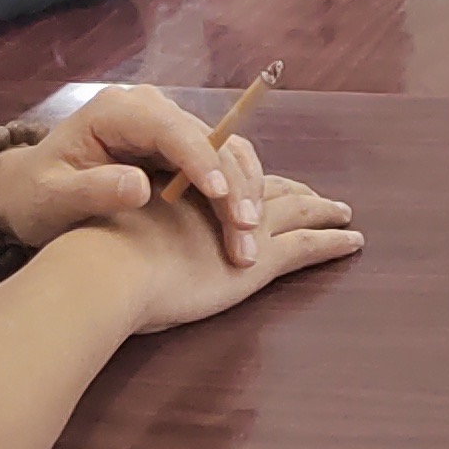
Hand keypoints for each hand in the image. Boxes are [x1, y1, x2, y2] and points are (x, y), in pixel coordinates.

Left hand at [0, 82, 269, 265]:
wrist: (28, 193)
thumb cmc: (34, 196)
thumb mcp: (52, 199)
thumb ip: (92, 190)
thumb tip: (140, 187)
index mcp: (116, 112)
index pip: (171, 129)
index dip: (200, 159)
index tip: (220, 195)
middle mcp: (149, 110)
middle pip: (207, 140)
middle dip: (232, 185)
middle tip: (246, 233)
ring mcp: (168, 127)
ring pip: (224, 152)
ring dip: (243, 193)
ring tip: (249, 239)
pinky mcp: (179, 148)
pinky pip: (220, 164)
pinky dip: (236, 194)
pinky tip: (242, 228)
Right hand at [49, 170, 359, 336]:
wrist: (106, 270)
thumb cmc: (95, 255)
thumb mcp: (113, 230)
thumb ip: (132, 227)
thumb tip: (130, 233)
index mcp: (186, 188)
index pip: (227, 178)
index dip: (250, 178)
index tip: (268, 180)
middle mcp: (220, 200)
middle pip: (269, 188)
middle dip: (294, 191)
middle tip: (318, 196)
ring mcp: (242, 227)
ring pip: (297, 211)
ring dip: (323, 211)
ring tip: (345, 216)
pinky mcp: (257, 259)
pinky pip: (307, 246)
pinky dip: (332, 242)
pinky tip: (353, 242)